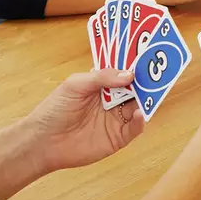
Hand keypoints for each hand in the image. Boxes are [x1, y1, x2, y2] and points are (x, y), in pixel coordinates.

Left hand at [24, 69, 145, 173]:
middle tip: (157, 75)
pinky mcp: (117, 138)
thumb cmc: (54, 109)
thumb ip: (101, 77)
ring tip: (150, 94)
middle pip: (136, 90)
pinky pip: (134, 129)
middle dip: (146, 83)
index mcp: (102, 86)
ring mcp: (116, 119)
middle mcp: (113, 101)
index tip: (148, 58)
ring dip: (146, 101)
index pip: (123, 74)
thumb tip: (129, 74)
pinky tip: (140, 114)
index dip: (135, 67)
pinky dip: (141, 121)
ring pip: (139, 107)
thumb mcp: (75, 85)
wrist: (43, 142)